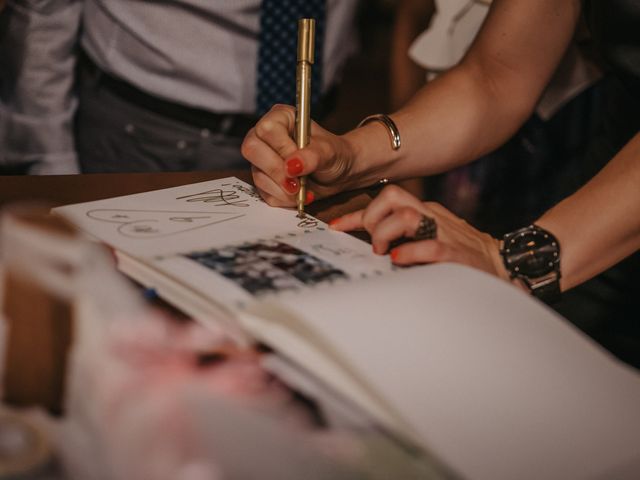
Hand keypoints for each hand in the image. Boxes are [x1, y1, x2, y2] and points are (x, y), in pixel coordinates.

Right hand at [241, 104, 354, 206]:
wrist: (338, 174)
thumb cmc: (334, 154)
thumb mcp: (329, 152)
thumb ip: (312, 156)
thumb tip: (292, 166)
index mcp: (280, 118)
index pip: (267, 129)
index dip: (282, 148)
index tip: (299, 162)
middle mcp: (266, 137)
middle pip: (252, 150)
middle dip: (277, 171)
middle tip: (297, 183)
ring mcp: (262, 160)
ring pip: (257, 175)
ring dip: (283, 188)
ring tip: (304, 189)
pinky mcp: (264, 180)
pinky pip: (264, 193)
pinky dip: (283, 198)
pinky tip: (298, 194)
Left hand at [330, 185, 509, 279]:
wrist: (505, 265)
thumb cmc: (461, 255)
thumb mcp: (428, 239)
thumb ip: (403, 238)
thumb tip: (370, 247)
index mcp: (424, 212)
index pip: (385, 200)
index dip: (356, 214)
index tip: (335, 227)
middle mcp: (432, 217)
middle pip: (392, 196)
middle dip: (372, 218)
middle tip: (372, 243)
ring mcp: (445, 233)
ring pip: (406, 215)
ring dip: (386, 233)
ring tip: (384, 253)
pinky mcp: (458, 255)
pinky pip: (430, 247)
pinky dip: (410, 252)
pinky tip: (400, 260)